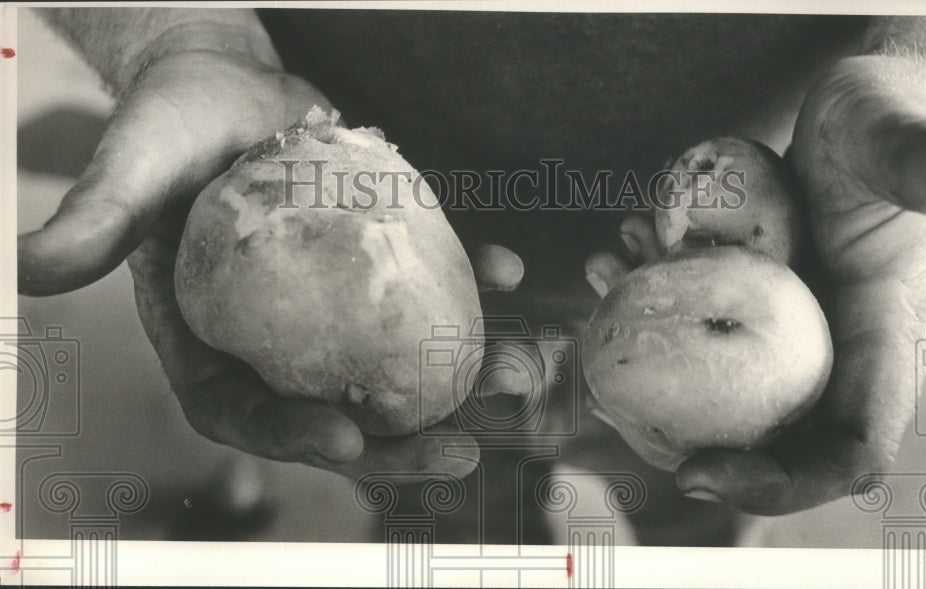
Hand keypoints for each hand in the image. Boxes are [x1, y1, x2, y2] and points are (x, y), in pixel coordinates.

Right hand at [19, 48, 526, 478]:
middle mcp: (276, 335)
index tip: (349, 440)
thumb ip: (96, 217)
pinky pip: (423, 289)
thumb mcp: (130, 165)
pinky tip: (509, 274)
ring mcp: (332, 304)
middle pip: (338, 408)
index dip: (293, 437)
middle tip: (460, 453)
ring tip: (518, 372)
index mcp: (210, 338)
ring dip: (460, 377)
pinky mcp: (373, 264)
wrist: (228, 85)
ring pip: (396, 361)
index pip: (245, 410)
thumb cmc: (170, 125)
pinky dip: (469, 286)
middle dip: (401, 444)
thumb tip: (33, 268)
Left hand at [586, 54, 925, 513]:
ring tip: (602, 282)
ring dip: (648, 354)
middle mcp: (831, 347)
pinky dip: (649, 298)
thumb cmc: (890, 115)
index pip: (849, 447)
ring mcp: (785, 323)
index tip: (696, 473)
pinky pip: (692, 317)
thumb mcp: (898, 141)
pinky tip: (616, 252)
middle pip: (764, 435)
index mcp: (882, 337)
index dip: (784, 483)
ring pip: (713, 377)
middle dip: (681, 431)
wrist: (859, 104)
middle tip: (602, 398)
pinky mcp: (748, 292)